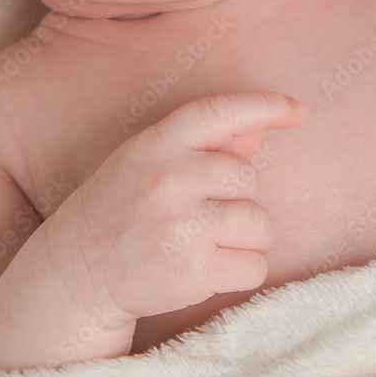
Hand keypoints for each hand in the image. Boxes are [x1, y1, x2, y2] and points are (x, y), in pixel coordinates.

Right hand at [44, 90, 306, 323]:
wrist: (77, 268)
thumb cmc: (124, 206)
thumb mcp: (152, 160)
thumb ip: (205, 145)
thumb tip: (260, 127)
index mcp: (157, 143)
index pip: (220, 112)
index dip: (265, 105)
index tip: (298, 110)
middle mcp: (169, 178)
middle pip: (248, 179)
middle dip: (239, 199)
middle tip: (203, 214)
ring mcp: (180, 225)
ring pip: (259, 225)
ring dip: (245, 238)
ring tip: (205, 243)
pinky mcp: (191, 271)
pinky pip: (254, 267)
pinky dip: (241, 271)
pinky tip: (206, 268)